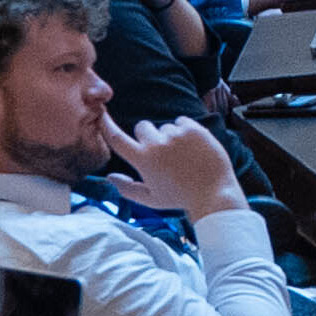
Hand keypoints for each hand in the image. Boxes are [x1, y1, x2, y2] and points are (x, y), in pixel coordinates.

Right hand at [115, 114, 243, 216]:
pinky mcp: (194, 129)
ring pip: (165, 127)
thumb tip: (110, 176)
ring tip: (183, 156)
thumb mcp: (150, 199)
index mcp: (143, 160)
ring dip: (170, 136)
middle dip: (148, 137)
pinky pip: (182, 121)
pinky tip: (193, 147)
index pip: (117, 138)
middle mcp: (156, 144)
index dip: (106, 125)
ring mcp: (176, 135)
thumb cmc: (180, 198)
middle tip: (162, 153)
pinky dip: (185, 131)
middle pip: (142, 127)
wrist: (214, 194)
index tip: (102, 115)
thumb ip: (127, 188)